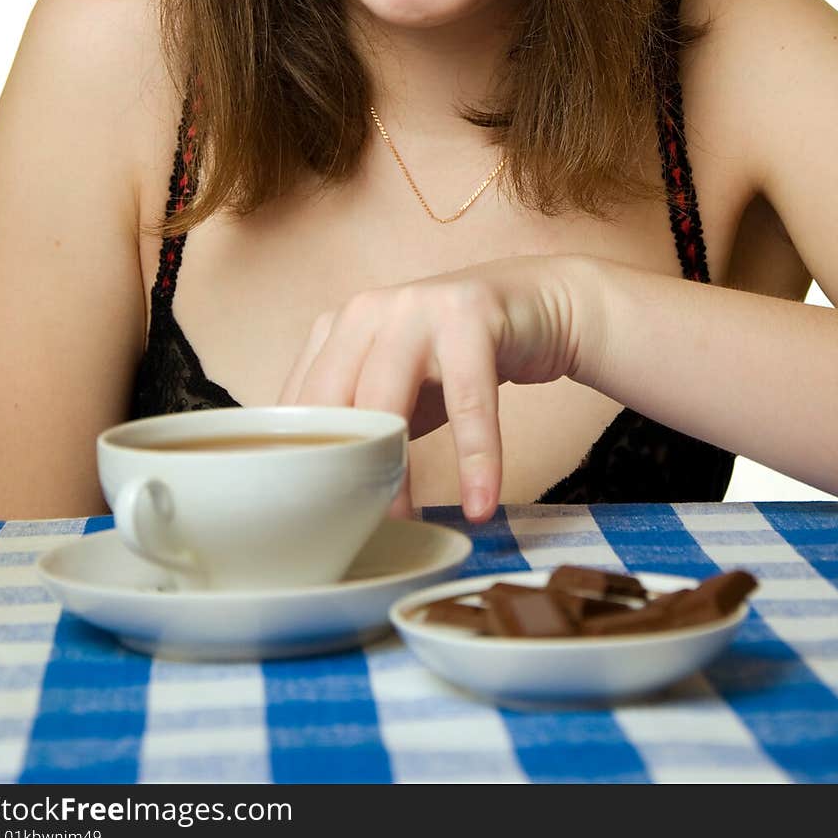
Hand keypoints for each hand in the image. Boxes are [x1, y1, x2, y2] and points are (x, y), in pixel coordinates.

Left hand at [278, 255, 594, 522]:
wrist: (537, 304)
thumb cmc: (455, 359)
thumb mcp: (398, 387)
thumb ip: (359, 424)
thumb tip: (320, 499)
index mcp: (339, 328)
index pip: (300, 404)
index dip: (303, 464)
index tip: (310, 521)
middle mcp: (368, 311)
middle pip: (334, 401)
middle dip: (339, 472)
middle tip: (350, 533)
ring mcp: (417, 308)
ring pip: (388, 399)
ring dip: (396, 472)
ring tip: (404, 525)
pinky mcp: (471, 316)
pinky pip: (470, 398)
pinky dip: (477, 457)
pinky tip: (481, 501)